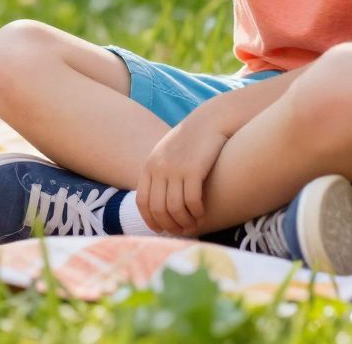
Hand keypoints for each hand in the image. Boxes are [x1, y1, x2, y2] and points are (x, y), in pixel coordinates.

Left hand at [135, 113, 229, 235]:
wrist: (210, 121)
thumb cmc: (191, 140)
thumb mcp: (168, 154)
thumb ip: (160, 173)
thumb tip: (159, 200)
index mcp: (149, 165)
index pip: (142, 201)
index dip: (150, 219)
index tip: (160, 229)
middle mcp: (159, 168)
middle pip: (158, 208)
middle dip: (169, 225)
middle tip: (180, 231)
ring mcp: (175, 169)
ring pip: (174, 208)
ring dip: (184, 221)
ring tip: (193, 225)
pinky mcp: (193, 170)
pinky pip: (191, 201)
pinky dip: (196, 212)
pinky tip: (202, 213)